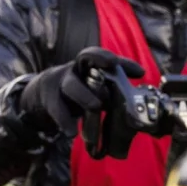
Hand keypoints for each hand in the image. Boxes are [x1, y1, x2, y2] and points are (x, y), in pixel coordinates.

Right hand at [19, 48, 144, 137]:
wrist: (45, 93)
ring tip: (95, 107)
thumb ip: (117, 74)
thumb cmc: (80, 84)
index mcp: (85, 63)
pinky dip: (65, 120)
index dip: (103, 56)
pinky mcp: (51, 101)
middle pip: (82, 62)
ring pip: (71, 86)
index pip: (93, 54)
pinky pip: (57, 109)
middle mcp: (72, 70)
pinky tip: (72, 131)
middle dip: (96, 67)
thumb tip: (141, 72)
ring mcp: (60, 84)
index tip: (113, 62)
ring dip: (84, 97)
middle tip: (108, 85)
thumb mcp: (95, 77)